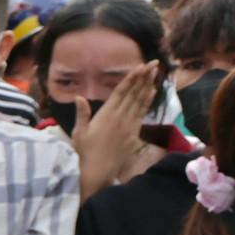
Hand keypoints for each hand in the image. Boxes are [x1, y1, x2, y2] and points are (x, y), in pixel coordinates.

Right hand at [69, 62, 162, 189]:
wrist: (99, 170)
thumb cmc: (86, 151)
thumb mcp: (79, 132)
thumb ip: (82, 113)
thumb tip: (79, 97)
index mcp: (106, 115)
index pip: (121, 92)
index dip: (131, 78)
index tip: (140, 67)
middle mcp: (120, 117)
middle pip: (134, 93)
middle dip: (144, 77)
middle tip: (153, 64)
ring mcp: (129, 124)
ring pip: (140, 101)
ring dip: (148, 86)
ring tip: (155, 73)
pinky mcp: (134, 132)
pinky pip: (142, 113)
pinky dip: (148, 101)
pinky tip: (152, 92)